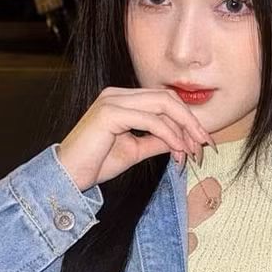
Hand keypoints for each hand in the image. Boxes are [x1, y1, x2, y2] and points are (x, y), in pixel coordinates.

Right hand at [56, 86, 212, 190]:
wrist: (66, 177)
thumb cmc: (95, 164)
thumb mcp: (134, 151)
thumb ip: (156, 141)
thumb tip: (182, 140)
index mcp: (121, 99)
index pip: (163, 100)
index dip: (186, 118)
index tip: (201, 142)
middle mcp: (116, 94)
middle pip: (167, 98)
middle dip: (190, 121)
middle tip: (205, 145)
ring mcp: (112, 100)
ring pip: (162, 105)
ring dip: (183, 128)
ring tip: (192, 151)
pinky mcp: (109, 112)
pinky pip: (150, 120)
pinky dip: (169, 134)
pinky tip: (177, 150)